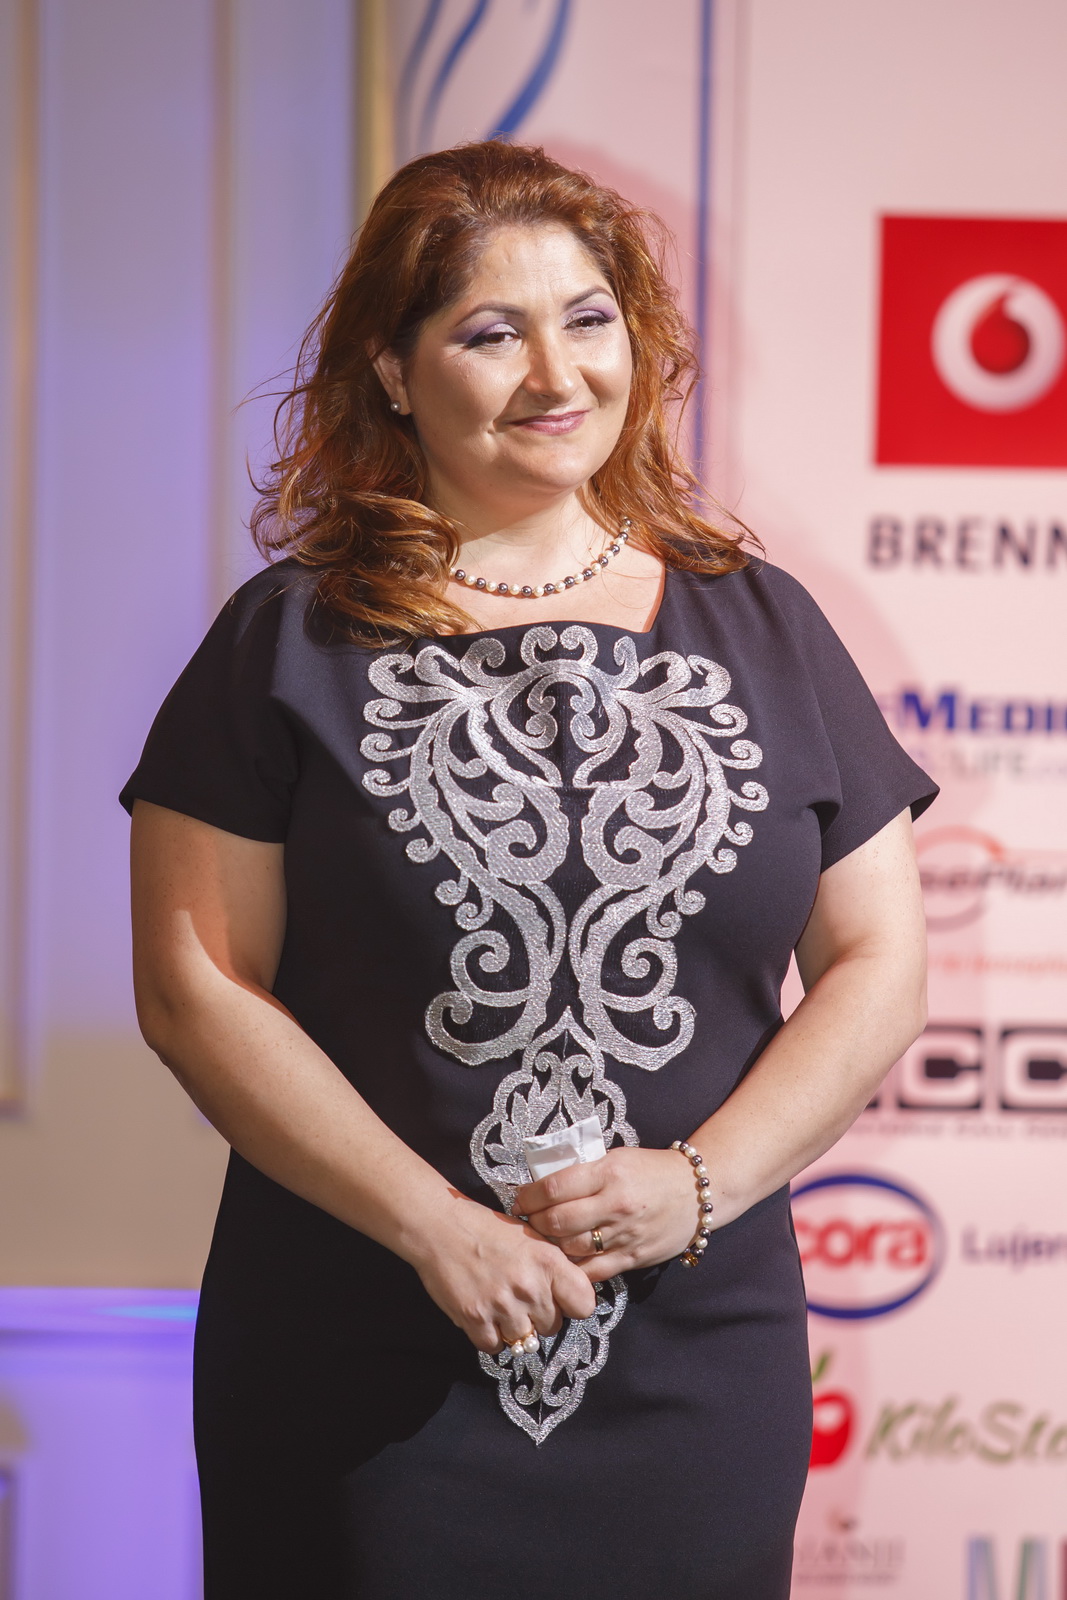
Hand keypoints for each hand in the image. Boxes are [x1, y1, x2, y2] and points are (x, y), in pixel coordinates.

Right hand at [409, 1191, 596, 1353]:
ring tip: (500, 1304)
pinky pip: (494, 1346)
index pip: (584, 1305)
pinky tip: (483, 1313)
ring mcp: (502, 1306)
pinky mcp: (475, 1320)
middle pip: (552, 1326)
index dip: (573, 1305)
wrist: (439, 1226)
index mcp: (548, 1261)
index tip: (562, 1301)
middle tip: (520, 1297)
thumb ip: (551, 1266)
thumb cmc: (484, 1227)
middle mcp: (529, 1286)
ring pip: (525, 1340)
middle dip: (539, 1316)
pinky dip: (489, 1335)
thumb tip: (567, 1294)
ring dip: (513, 1327)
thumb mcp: (529, 1236)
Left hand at [514, 1147, 699, 1281]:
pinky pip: (592, 1271)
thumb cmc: (652, 1170)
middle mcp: (615, 1204)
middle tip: (527, 1221)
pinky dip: (573, 1268)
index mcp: (608, 1173)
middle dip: (534, 1223)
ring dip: (550, 1246)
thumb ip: (584, 1172)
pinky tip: (564, 1261)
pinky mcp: (632, 1258)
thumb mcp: (616, 1158)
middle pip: (557, 1221)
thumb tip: (543, 1186)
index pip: (554, 1188)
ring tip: (543, 1240)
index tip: (519, 1200)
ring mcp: (624, 1234)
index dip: (528, 1197)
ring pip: (571, 1248)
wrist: (696, 1193)